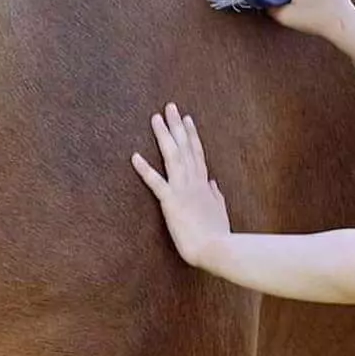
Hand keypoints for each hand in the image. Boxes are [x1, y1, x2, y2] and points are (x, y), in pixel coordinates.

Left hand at [131, 104, 232, 267]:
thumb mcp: (220, 211)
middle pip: (185, 147)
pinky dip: (144, 169)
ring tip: (155, 117)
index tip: (187, 119)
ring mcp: (183, 190)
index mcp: (204, 184)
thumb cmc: (218, 235)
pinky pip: (156, 182)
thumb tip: (213, 183)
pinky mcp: (171, 202)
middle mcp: (194, 181)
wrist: (217, 249)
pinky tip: (134, 156)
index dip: (191, 135)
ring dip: (164, 135)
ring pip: (172, 156)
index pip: (197, 153)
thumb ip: (215, 195)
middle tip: (170, 106)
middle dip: (177, 125)